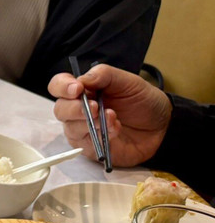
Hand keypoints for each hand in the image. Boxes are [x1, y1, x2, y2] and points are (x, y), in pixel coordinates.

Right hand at [48, 64, 171, 167]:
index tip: (77, 89)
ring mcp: (82, 129)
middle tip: (95, 107)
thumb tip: (82, 79)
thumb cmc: (144, 103)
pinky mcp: (90, 147)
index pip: (59, 86)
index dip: (62, 87)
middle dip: (75, 108)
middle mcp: (78, 109)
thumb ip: (105, 75)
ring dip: (90, 122)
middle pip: (60, 109)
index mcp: (85, 90)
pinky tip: (115, 130)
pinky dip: (99, 136)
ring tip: (112, 118)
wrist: (162, 127)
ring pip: (70, 127)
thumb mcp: (129, 82)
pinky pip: (85, 143)